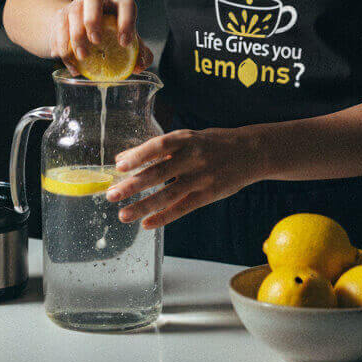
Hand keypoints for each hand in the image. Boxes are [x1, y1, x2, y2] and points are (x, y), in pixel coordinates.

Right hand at [48, 0, 153, 73]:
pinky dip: (63, 47)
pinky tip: (70, 64)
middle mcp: (98, 1)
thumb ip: (138, 53)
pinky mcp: (61, 16)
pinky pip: (58, 27)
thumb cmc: (110, 37)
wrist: (81, 30)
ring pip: (73, 12)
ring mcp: (77, 6)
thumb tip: (140, 64)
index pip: (126, 6)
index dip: (127, 22)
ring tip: (82, 57)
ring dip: (76, 36)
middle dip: (93, 19)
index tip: (124, 43)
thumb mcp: (125, 42)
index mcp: (118, 6)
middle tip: (96, 41)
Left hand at [104, 127, 260, 229]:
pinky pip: (182, 208)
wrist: (250, 151)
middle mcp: (192, 157)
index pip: (158, 147)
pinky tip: (146, 223)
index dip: (138, 156)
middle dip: (133, 186)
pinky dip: (163, 217)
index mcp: (186, 139)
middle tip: (111, 195)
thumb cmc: (212, 142)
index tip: (119, 166)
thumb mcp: (187, 137)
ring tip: (123, 215)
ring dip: (143, 206)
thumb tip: (123, 157)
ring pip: (167, 195)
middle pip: (158, 174)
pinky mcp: (208, 194)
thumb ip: (157, 148)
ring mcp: (201, 177)